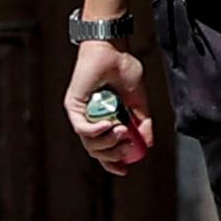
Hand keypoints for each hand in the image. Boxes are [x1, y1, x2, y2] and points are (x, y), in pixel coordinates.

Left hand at [63, 42, 153, 173]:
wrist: (113, 51)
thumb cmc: (124, 70)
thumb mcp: (139, 102)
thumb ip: (142, 123)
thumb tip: (147, 145)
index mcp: (105, 120)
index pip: (104, 149)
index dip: (113, 162)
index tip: (125, 170)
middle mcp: (91, 120)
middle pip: (96, 150)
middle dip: (113, 154)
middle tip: (128, 145)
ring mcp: (81, 114)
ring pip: (89, 143)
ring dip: (107, 142)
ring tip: (121, 131)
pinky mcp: (73, 106)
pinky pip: (82, 128)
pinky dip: (96, 131)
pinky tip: (110, 125)